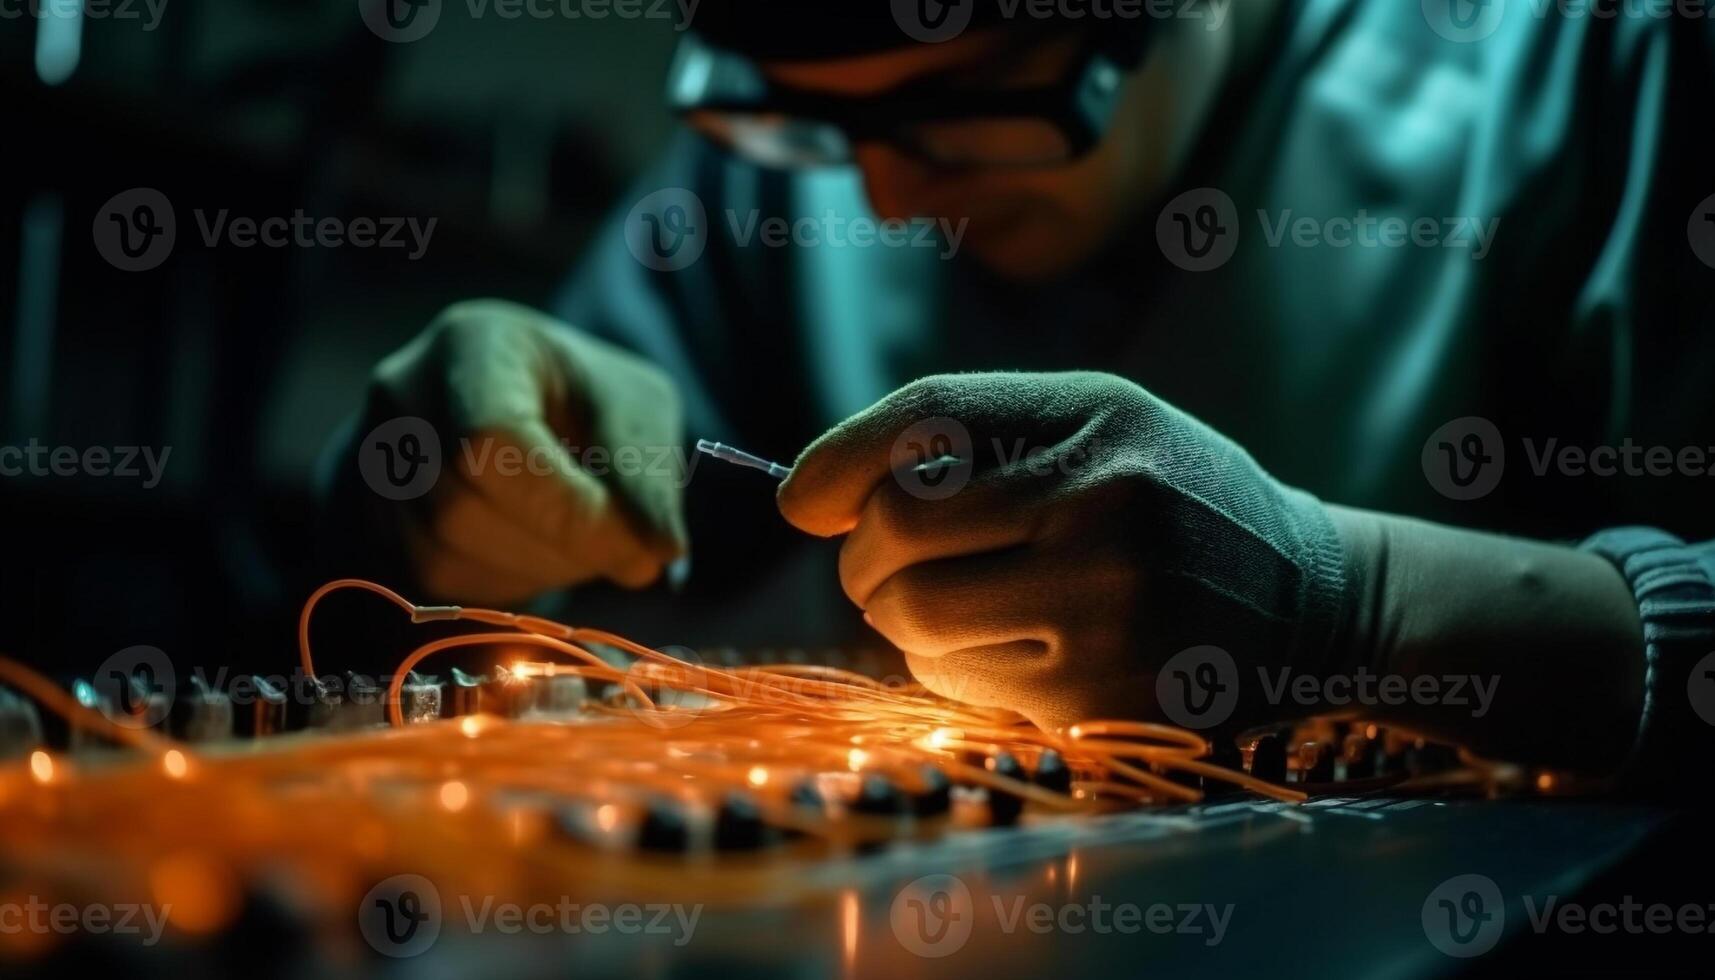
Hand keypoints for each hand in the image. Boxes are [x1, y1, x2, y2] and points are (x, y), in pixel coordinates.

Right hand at [364, 300, 687, 602]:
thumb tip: (656, 551)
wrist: (514, 408)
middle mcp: (402, 394)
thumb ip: (647, 474)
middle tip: (625, 557)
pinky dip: (501, 587)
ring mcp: (372, 458)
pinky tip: (538, 554)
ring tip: (582, 546)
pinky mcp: (371, 520)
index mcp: (474, 345)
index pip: (491, 440)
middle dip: (557, 550)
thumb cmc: (583, 400)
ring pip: (441, 557)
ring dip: (534, 573)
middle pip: (459, 507)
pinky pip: (430, 586)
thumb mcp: (635, 409)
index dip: (565, 512)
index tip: (641, 555)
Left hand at [776, 372, 1347, 732]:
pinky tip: (1009, 643)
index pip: (918, 431)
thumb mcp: (1092, 418)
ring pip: (911, 622)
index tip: (803, 500)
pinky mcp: (1101, 706)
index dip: (835, 467)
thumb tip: (802, 499)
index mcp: (1100, 427)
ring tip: (958, 596)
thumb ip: (956, 428)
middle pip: (895, 539)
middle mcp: (1108, 515)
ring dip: (900, 614)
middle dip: (864, 555)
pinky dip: (952, 664)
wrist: (1305, 603)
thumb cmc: (1169, 492)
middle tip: (886, 559)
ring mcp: (1108, 620)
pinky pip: (957, 685)